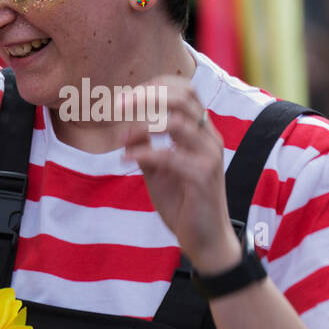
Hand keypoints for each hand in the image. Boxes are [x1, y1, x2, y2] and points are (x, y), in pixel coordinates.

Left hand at [116, 76, 241, 271]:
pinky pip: (169, 156)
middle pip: (183, 97)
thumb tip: (125, 129)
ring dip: (142, 125)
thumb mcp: (158, 170)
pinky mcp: (203, 177)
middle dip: (147, 96)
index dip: (155, 86)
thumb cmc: (183, 204)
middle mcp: (209, 139)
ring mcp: (209, 156)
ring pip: (177, 122)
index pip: (185, 91)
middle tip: (119, 105)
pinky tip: (125, 160)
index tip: (126, 97)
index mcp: (202, 132)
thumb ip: (145, 148)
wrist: (207, 241)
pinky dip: (143, 154)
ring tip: (121, 138)